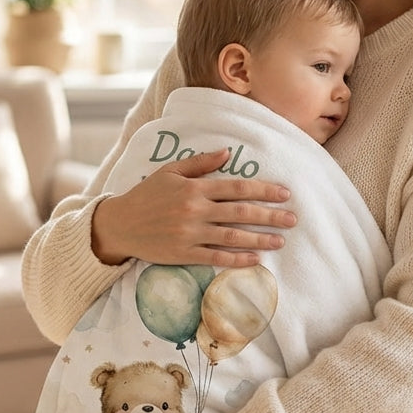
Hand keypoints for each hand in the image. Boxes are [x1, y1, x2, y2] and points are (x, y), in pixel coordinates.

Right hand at [91, 148, 295, 266]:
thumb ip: (200, 162)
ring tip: (281, 241)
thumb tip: (228, 152)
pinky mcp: (184, 254)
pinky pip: (216, 257)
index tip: (284, 193)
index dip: (263, 190)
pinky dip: (238, 259)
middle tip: (293, 219)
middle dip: (270, 216)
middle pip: (241, 212)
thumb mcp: (170, 171)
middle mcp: (195, 210)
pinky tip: (256, 259)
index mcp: (194, 188)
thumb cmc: (146, 195)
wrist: (120, 224)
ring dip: (260, 239)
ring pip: (233, 236)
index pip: (236, 187)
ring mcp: (190, 234)